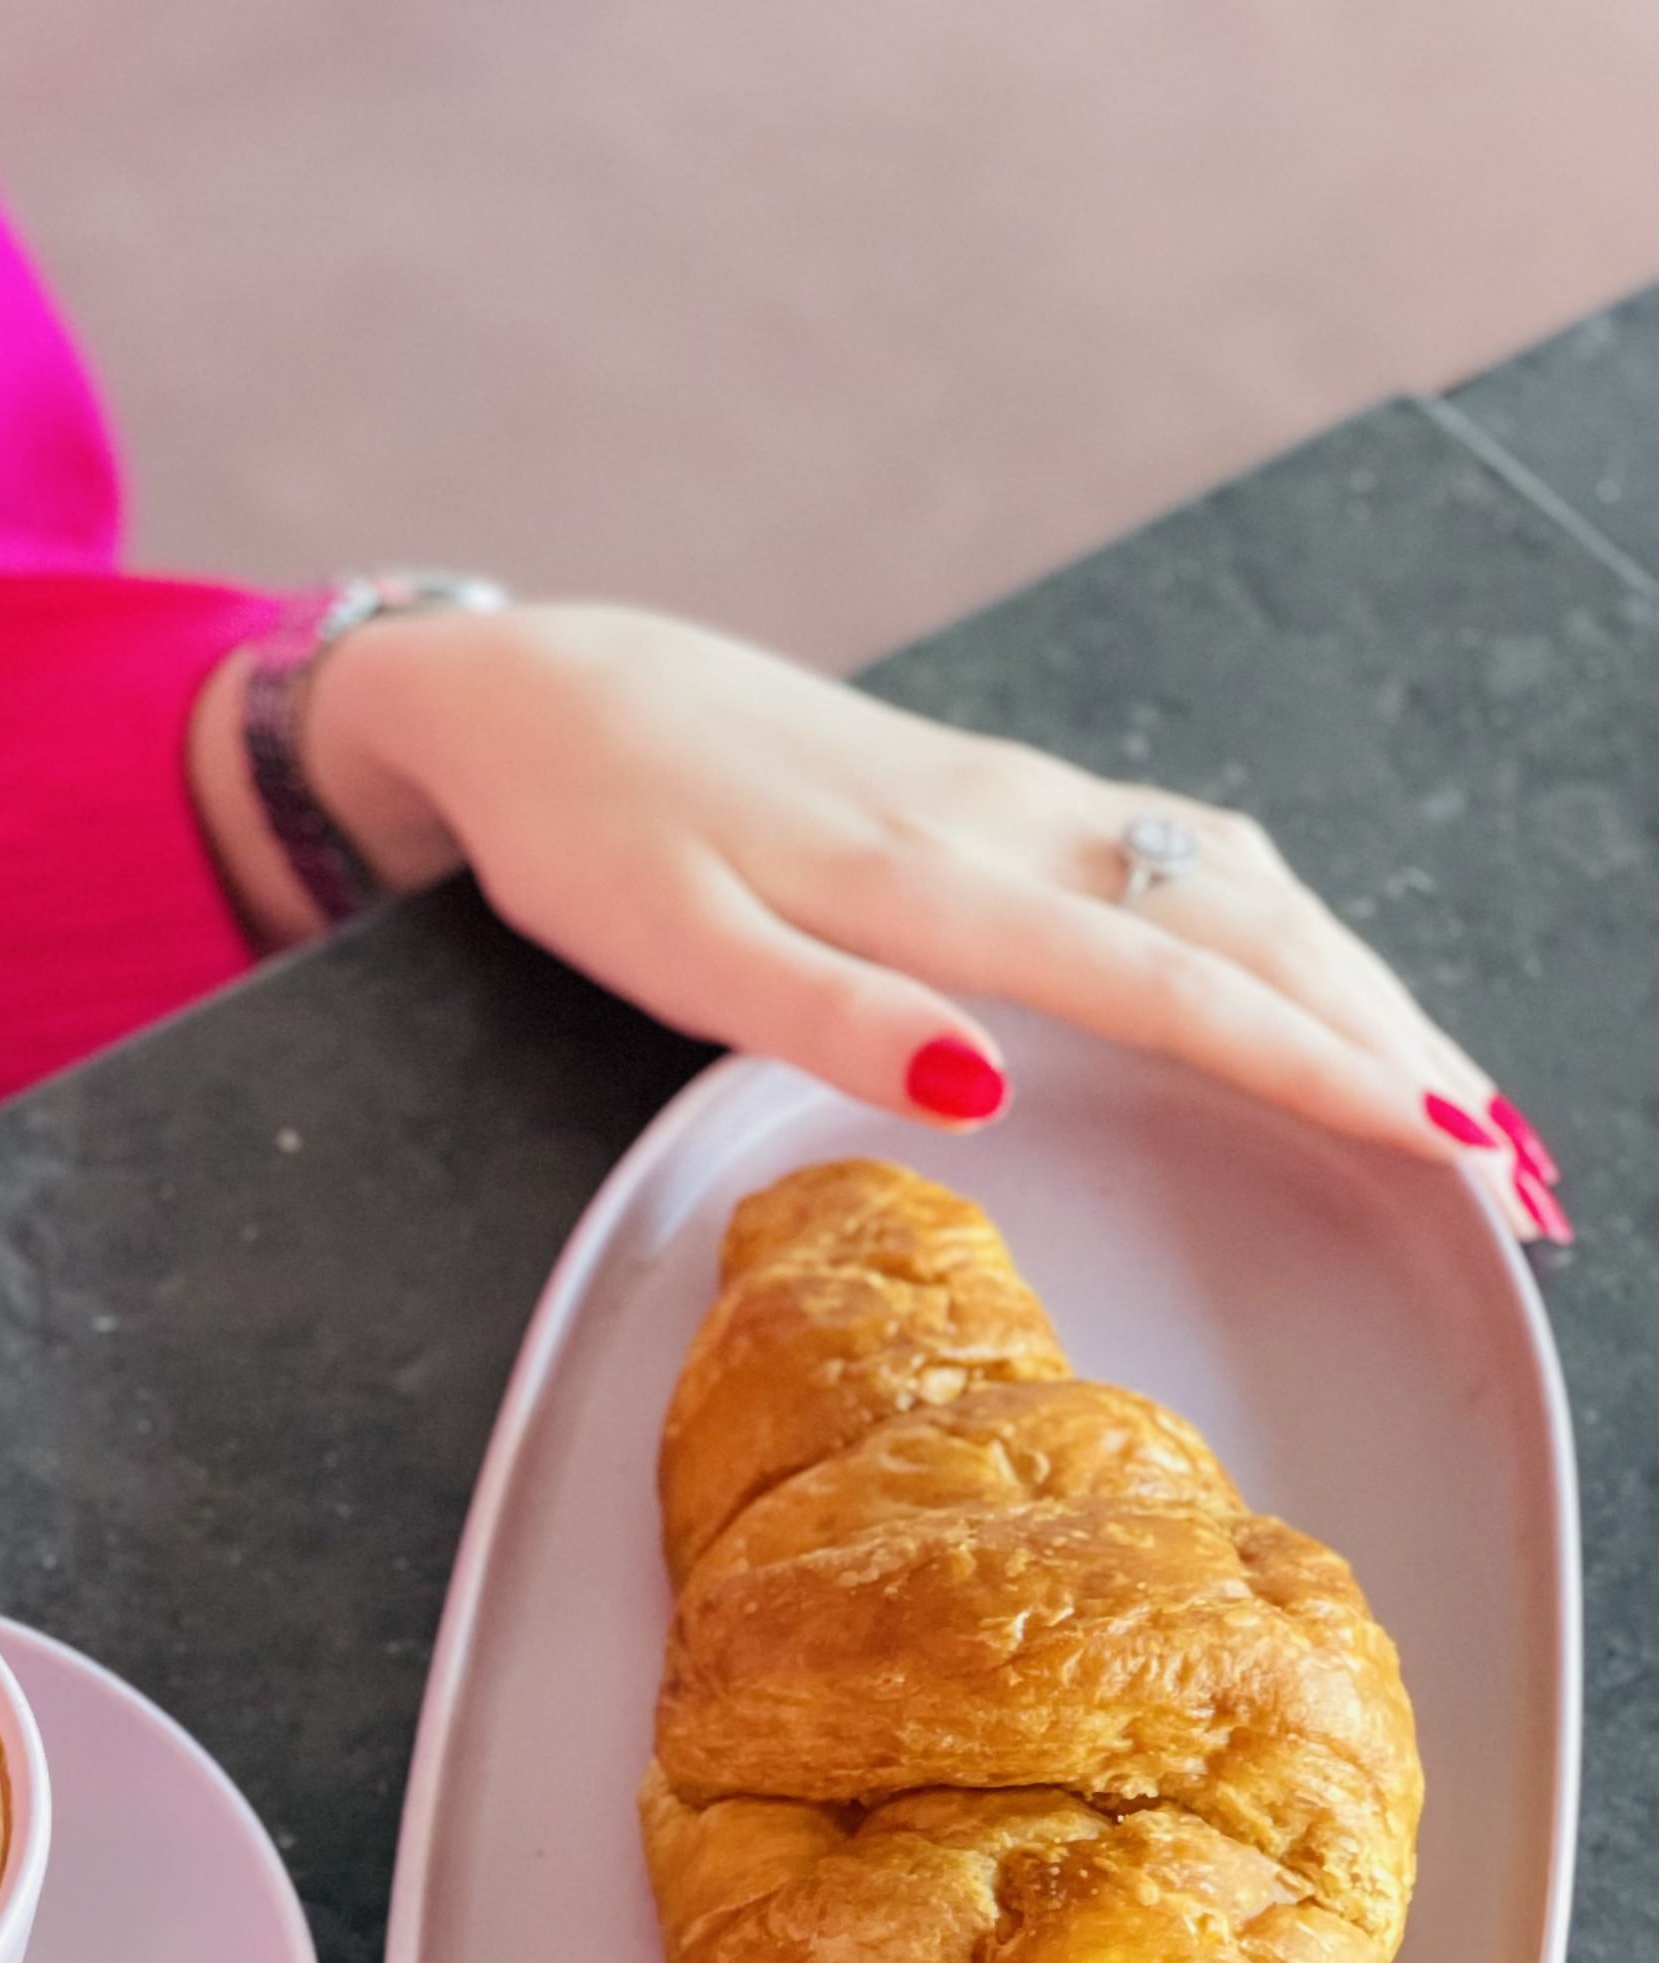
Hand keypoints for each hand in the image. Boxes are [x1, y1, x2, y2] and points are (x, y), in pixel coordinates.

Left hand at [191, 603, 1561, 1241]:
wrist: (540, 693)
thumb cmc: (591, 837)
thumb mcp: (669, 947)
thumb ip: (823, 1015)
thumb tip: (981, 1086)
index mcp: (935, 879)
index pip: (1174, 987)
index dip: (1319, 1073)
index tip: (1446, 1157)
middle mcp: (1007, 826)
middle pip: (1252, 933)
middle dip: (1396, 1048)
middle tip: (1516, 1176)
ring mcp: (1010, 799)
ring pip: (1235, 886)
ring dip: (1362, 988)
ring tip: (1461, 1100)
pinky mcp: (989, 792)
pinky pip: (1180, 855)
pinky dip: (1279, 926)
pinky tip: (1314, 970)